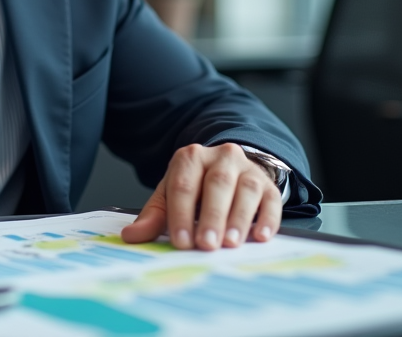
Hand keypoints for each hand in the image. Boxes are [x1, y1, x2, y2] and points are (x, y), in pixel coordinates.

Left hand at [120, 142, 281, 250]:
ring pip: (246, 189)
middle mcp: (221, 157)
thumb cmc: (196, 188)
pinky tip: (261, 236)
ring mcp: (247, 168)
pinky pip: (271, 199)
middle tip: (206, 245)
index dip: (181, 213)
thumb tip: (131, 236)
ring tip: (231, 243)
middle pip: (216, 184)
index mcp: (190, 157)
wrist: (229, 171)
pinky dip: (267, 219)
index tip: (181, 241)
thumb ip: (154, 216)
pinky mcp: (268, 184)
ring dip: (238, 218)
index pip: (183, 185)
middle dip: (211, 216)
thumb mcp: (171, 196)